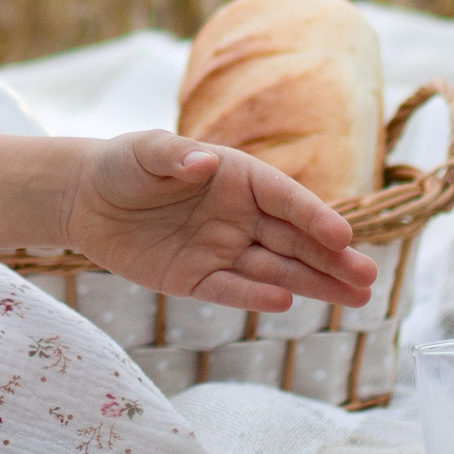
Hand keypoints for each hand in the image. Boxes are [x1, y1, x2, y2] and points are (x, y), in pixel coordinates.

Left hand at [64, 132, 377, 312]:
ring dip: (314, 284)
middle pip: (294, 240)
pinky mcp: (198, 280)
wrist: (85, 200)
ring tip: (357, 298)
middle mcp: (239, 215)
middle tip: (368, 278)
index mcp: (238, 177)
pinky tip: (286, 302)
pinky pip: (232, 290)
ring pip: (276, 269)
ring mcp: (222, 249)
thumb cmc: (123, 165)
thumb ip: (174, 157)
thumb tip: (206, 163)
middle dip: (332, 259)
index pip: (284, 199)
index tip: (343, 236)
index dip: (315, 217)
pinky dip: (256, 297)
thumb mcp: (145, 151)